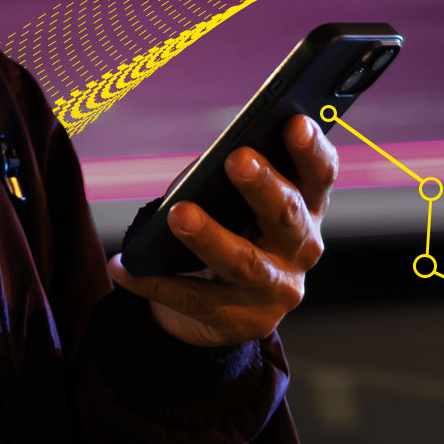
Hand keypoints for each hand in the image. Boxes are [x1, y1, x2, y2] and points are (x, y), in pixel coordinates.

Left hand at [111, 113, 334, 349]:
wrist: (220, 304)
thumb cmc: (231, 228)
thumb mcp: (237, 201)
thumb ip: (228, 180)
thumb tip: (203, 168)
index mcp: (308, 208)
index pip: (319, 175)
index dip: (311, 149)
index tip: (296, 121)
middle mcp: (303, 249)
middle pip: (287, 214)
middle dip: (263, 185)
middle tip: (237, 158)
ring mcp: (277, 290)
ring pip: (245, 261)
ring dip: (210, 236)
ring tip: (178, 213)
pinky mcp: (243, 322)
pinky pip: (194, 299)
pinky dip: (155, 282)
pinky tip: (124, 267)